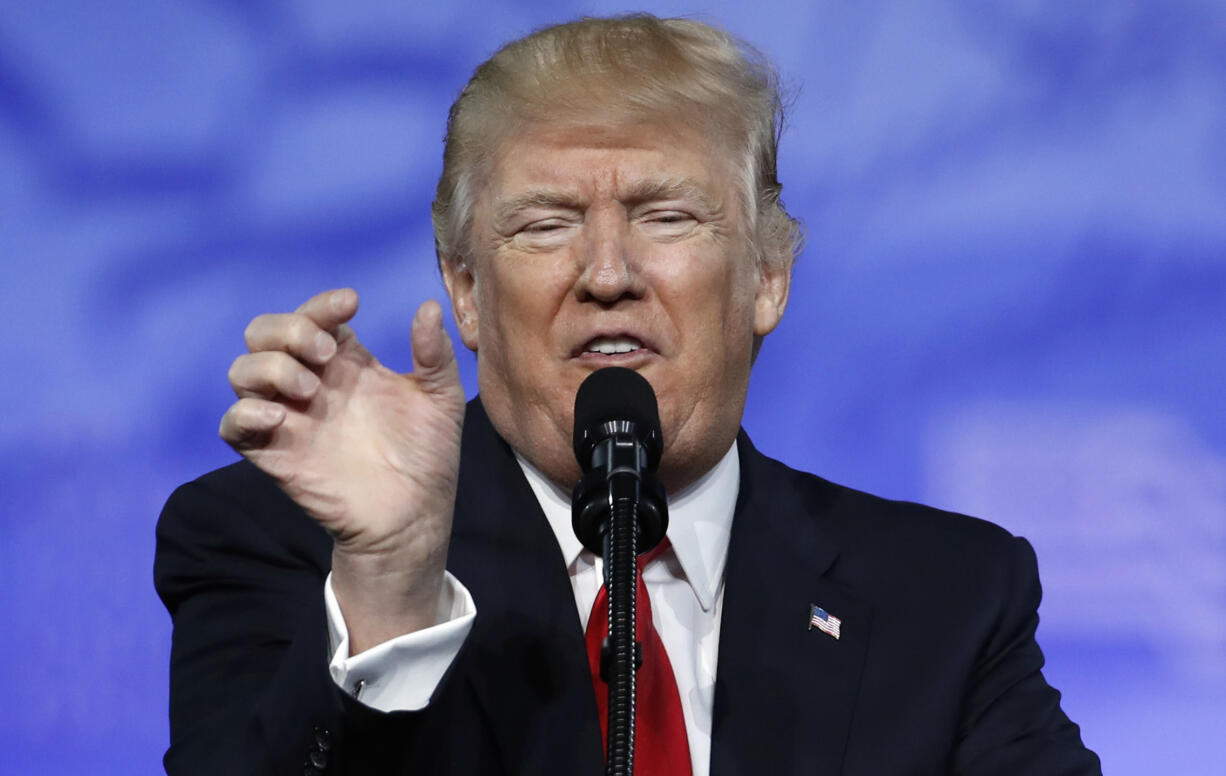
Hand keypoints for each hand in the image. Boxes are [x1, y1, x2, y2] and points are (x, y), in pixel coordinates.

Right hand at [219, 288, 465, 649]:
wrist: (415, 515)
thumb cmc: (427, 455)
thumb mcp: (441, 398)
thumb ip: (434, 354)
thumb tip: (429, 306)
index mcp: (347, 363)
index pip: (315, 317)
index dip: (323, 304)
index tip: (351, 305)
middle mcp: (310, 383)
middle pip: (264, 334)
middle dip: (287, 329)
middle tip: (324, 351)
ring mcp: (288, 417)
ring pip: (242, 372)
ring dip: (268, 367)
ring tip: (309, 389)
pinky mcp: (273, 454)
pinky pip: (232, 426)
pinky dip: (243, 414)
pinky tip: (277, 416)